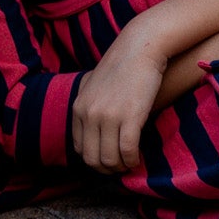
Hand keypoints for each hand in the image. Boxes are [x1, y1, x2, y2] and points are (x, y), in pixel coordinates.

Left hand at [72, 23, 164, 174]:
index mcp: (78, 108)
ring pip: (110, 159)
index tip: (108, 160)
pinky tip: (137, 158)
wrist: (140, 48)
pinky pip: (127, 151)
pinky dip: (132, 160)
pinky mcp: (129, 116)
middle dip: (107, 170)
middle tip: (120, 168)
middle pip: (92, 159)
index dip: (94, 161)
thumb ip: (88, 107)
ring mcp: (108, 116)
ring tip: (130, 163)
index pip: (79, 149)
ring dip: (121, 167)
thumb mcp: (93, 86)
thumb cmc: (120, 67)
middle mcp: (89, 114)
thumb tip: (92, 132)